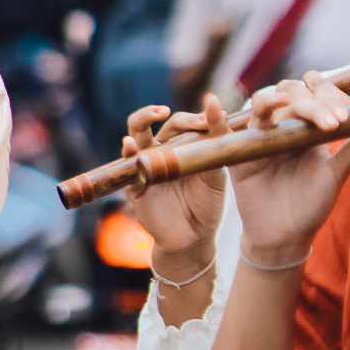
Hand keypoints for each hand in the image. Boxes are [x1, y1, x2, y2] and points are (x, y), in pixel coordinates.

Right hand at [121, 96, 229, 269]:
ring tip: (157, 112)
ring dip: (143, 119)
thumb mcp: (217, 175)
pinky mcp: (135, 185)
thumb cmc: (206, 204)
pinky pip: (127, 166)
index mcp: (183, 146)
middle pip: (161, 123)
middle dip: (179, 117)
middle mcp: (162, 151)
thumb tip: (222, 116)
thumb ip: (217, 148)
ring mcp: (146, 165)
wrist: (195, 237)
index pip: (185, 123)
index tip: (219, 117)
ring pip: (137, 134)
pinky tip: (130, 144)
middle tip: (200, 120)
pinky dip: (127, 153)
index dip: (199, 118)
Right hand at [225, 72, 349, 259]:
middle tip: (333, 122)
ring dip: (279, 100)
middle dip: (315, 101)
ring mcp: (260, 135)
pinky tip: (213, 102)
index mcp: (309, 123)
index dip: (335, 97)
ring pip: (265, 102)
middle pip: (295, 92)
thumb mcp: (337, 174)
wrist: (287, 237)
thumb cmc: (312, 204)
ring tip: (290, 106)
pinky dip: (214, 115)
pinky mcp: (237, 153)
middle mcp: (284, 123)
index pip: (320, 93)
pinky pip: (221, 130)